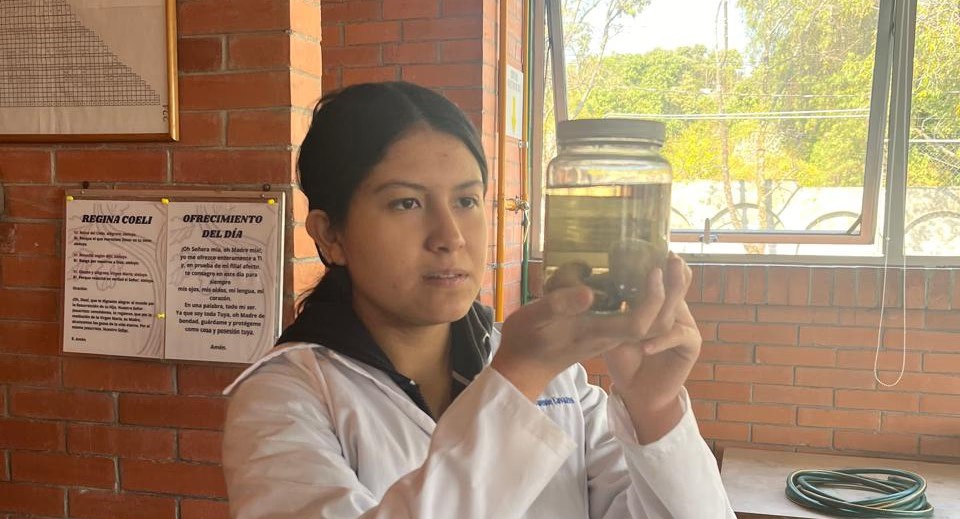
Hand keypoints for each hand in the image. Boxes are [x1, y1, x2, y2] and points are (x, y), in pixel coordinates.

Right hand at [492, 255, 690, 400]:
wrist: (522, 368)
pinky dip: (641, 296)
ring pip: (645, 319)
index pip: (639, 322)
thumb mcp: (536, 318)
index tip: (653, 271)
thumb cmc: (526, 341)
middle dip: (669, 294)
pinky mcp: (600, 330)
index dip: (653, 299)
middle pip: (653, 323)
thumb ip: (560, 305)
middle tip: (673, 260)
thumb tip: (590, 291)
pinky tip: (634, 275)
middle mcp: (608, 335)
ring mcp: (606, 334)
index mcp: (596, 333)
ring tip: (662, 264)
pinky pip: (630, 315)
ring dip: (659, 295)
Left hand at [602, 253, 700, 440]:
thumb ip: (606, 307)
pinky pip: (679, 336)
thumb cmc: (622, 358)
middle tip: (666, 253)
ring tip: (657, 278)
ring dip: (668, 293)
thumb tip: (585, 283)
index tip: (653, 245)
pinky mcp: (689, 346)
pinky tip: (645, 345)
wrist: (638, 392)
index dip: (661, 262)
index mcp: (656, 303)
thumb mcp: (609, 327)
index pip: (662, 277)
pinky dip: (661, 339)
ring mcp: (683, 327)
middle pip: (676, 286)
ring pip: (677, 307)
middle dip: (671, 269)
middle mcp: (673, 311)